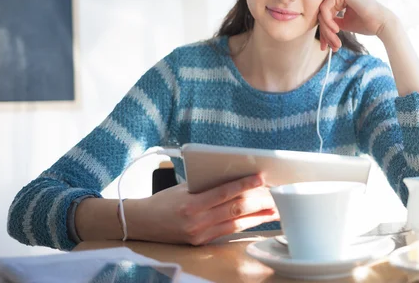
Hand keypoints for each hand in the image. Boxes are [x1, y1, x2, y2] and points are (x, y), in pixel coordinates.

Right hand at [127, 174, 278, 244]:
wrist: (142, 224)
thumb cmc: (164, 200)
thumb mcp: (184, 187)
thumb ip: (208, 184)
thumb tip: (236, 176)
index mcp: (191, 204)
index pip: (224, 192)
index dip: (244, 185)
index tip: (261, 178)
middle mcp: (196, 221)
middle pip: (234, 209)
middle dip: (258, 201)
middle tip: (276, 193)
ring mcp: (200, 235)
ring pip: (236, 223)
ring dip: (258, 215)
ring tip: (275, 208)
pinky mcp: (202, 243)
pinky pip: (229, 232)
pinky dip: (246, 224)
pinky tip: (259, 218)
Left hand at [318, 0, 393, 50]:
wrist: (381, 24)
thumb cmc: (366, 23)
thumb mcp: (343, 23)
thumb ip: (331, 21)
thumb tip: (319, 25)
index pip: (324, 14)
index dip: (324, 31)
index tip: (325, 46)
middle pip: (322, 13)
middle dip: (324, 33)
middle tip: (329, 47)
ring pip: (322, 12)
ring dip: (326, 30)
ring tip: (335, 42)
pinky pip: (325, 8)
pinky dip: (328, 22)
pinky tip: (337, 30)